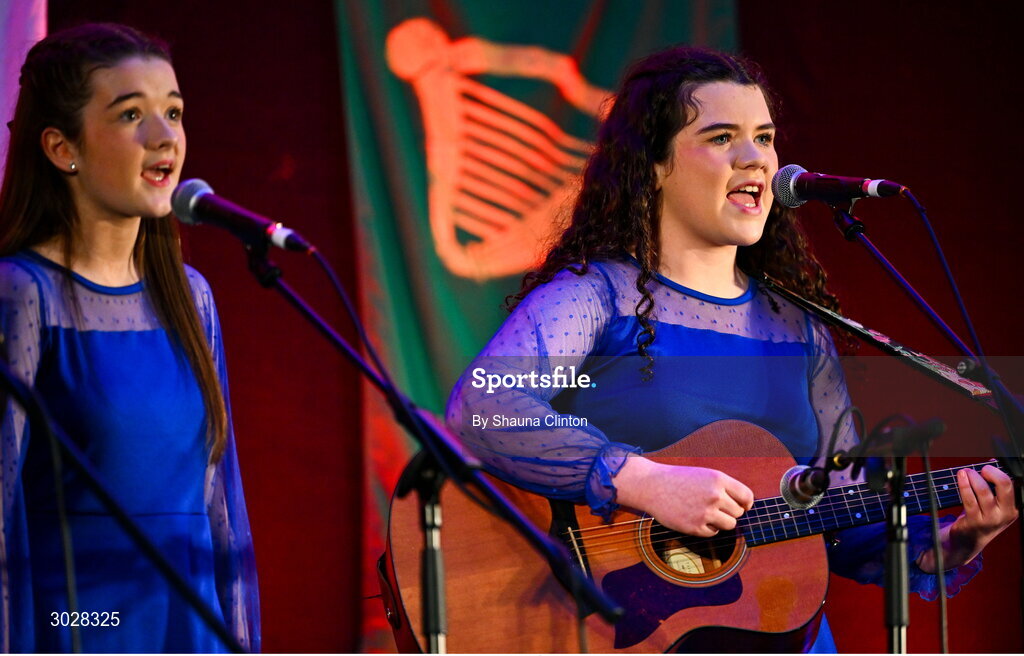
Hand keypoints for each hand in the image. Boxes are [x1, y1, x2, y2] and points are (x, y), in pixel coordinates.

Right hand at [613, 457, 754, 536]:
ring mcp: (705, 512)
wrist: (652, 486)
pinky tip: (695, 518)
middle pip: (738, 513)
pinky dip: (707, 528)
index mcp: (718, 479)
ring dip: (721, 522)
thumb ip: (724, 488)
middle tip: (714, 507)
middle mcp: (714, 495)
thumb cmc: (680, 480)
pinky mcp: (695, 527)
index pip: (747, 496)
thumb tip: (744, 507)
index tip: (741, 506)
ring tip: (706, 513)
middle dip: (729, 512)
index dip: (746, 503)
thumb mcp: (705, 475)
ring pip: (730, 525)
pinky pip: (713, 533)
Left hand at [917, 464, 1017, 572]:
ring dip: (973, 476)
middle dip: (992, 472)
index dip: (1000, 471)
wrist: (968, 541)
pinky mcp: (975, 521)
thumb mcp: (992, 504)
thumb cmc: (980, 517)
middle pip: (1005, 485)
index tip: (988, 467)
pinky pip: (969, 499)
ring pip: (984, 490)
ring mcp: (991, 519)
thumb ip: (993, 486)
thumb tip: (990, 463)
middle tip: (982, 469)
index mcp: (1013, 508)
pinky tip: (960, 477)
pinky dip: (964, 485)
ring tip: (965, 472)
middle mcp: (1005, 514)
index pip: (1012, 485)